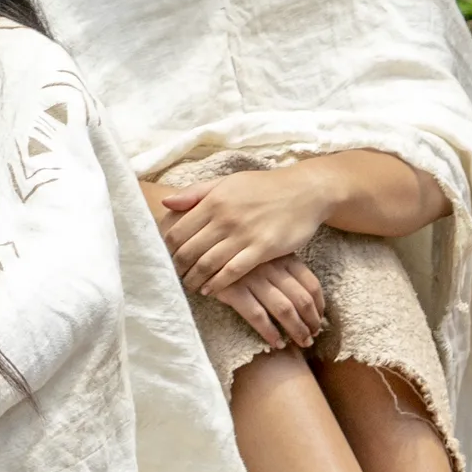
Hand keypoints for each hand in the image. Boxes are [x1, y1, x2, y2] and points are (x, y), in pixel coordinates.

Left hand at [160, 163, 334, 294]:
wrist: (305, 190)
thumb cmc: (265, 187)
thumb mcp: (229, 182)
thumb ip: (196, 192)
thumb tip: (166, 201)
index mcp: (214, 200)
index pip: (178, 232)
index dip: (168, 250)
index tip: (168, 258)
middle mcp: (226, 218)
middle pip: (189, 252)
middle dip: (178, 269)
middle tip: (176, 276)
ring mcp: (244, 234)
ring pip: (207, 265)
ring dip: (194, 280)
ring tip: (191, 285)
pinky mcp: (262, 248)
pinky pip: (232, 272)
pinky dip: (217, 284)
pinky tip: (210, 289)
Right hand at [213, 255, 327, 349]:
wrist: (202, 248)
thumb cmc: (238, 254)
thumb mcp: (266, 255)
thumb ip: (283, 269)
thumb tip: (304, 298)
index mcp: (284, 257)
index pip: (311, 284)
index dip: (319, 304)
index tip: (320, 318)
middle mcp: (273, 268)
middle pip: (301, 299)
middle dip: (311, 321)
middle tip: (313, 336)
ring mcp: (254, 279)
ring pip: (284, 309)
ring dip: (296, 329)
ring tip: (302, 343)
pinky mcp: (234, 291)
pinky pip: (257, 316)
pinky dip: (270, 332)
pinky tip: (277, 343)